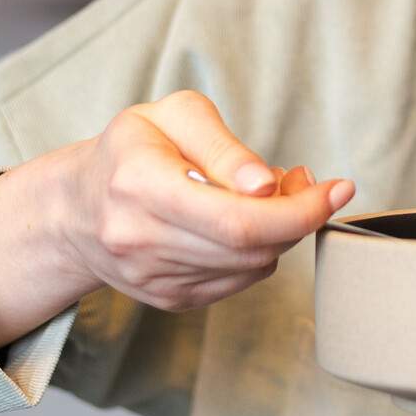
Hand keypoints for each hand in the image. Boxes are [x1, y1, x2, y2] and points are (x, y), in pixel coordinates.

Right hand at [51, 88, 354, 312]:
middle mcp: (140, 240)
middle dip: (299, 216)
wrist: (77, 208)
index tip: (338, 188)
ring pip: (251, 267)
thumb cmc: (133, 149)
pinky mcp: (169, 300)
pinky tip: (242, 220)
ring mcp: (152, 279)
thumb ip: (223, 145)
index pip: (236, 219)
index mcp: (139, 185)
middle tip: (307, 183)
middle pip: (250, 247)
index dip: (299, 209)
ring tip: (265, 194)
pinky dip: (257, 252)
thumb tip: (266, 186)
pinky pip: (238, 282)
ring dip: (280, 232)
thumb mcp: (174, 115)